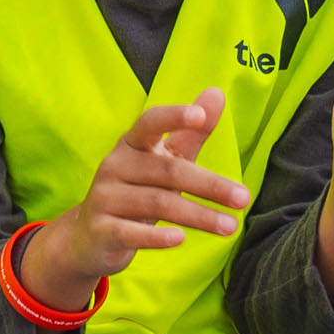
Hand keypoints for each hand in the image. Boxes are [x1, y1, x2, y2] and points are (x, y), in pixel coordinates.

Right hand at [17, 92, 245, 313]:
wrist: (89, 236)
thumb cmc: (136, 191)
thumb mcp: (163, 162)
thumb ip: (190, 133)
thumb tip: (217, 93)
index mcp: (131, 144)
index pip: (150, 122)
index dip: (173, 117)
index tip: (200, 116)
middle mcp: (115, 166)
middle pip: (167, 170)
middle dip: (209, 185)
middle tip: (244, 198)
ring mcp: (105, 199)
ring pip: (157, 203)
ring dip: (198, 216)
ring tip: (230, 226)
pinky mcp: (103, 231)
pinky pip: (131, 233)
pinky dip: (157, 237)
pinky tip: (181, 240)